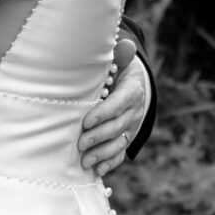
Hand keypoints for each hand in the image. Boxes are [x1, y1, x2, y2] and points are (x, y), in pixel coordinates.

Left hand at [79, 39, 145, 176]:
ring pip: (119, 143)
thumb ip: (120, 55)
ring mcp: (130, 127)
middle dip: (98, 137)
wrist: (134, 86)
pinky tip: (97, 170)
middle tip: (80, 143)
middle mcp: (134, 112)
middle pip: (117, 126)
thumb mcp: (121, 62)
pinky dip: (110, 163)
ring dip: (102, 153)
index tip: (86, 121)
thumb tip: (126, 44)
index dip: (104, 113)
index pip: (119, 103)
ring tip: (85, 161)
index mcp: (132, 91)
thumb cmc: (119, 71)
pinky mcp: (126, 138)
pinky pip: (120, 153)